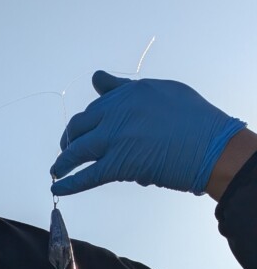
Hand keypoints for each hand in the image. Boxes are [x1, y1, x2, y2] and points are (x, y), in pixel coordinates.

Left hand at [50, 71, 245, 195]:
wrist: (210, 145)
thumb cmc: (195, 119)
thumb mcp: (161, 91)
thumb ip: (127, 88)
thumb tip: (99, 80)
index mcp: (128, 93)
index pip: (97, 104)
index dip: (87, 120)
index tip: (82, 128)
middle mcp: (116, 112)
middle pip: (80, 126)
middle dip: (70, 139)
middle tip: (67, 150)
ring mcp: (115, 138)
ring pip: (77, 150)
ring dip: (63, 162)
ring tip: (57, 171)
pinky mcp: (118, 164)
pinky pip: (86, 175)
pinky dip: (69, 184)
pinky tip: (57, 188)